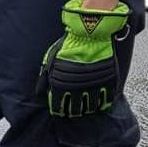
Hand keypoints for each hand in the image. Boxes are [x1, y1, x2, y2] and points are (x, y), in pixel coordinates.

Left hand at [42, 0, 130, 117]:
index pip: (58, 107)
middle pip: (74, 111)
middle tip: (73, 110)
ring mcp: (93, 87)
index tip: (60, 110)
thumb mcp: (50, 61)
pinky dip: (102, 104)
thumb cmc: (68, 46)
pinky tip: (99, 104)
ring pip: (90, 108)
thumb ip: (44, 79)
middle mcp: (77, 90)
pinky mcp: (107, 83)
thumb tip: (39, 93)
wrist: (89, 34)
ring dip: (87, 109)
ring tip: (85, 107)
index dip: (59, 110)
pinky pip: (105, 100)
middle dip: (72, 111)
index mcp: (61, 86)